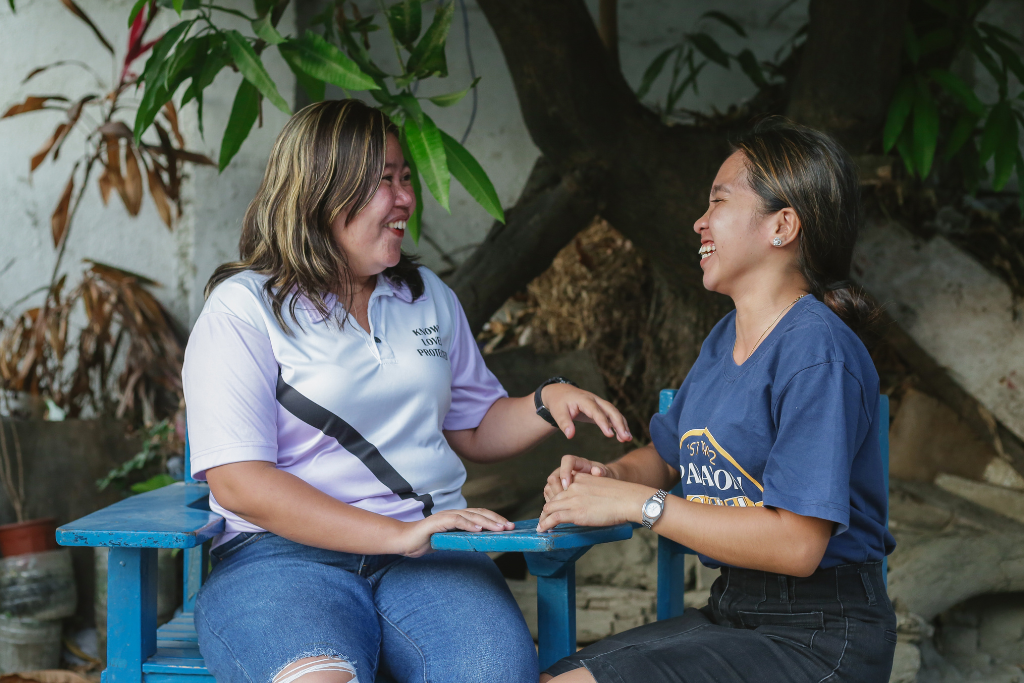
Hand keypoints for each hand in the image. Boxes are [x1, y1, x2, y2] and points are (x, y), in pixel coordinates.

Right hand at [395, 508, 513, 557]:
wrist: (404, 541)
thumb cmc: (425, 541)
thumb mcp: (448, 541)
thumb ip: (462, 540)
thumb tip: (480, 544)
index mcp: (457, 517)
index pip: (480, 515)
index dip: (495, 519)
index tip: (509, 526)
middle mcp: (453, 514)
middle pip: (479, 513)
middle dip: (496, 519)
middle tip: (510, 526)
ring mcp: (445, 516)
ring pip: (470, 515)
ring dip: (487, 521)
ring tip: (499, 528)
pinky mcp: (437, 522)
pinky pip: (455, 521)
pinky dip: (468, 524)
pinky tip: (478, 529)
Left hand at [537, 472, 653, 531]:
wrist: (628, 499)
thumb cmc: (622, 497)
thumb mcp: (602, 488)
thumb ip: (591, 493)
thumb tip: (590, 506)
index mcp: (580, 478)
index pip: (561, 489)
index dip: (555, 500)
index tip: (553, 509)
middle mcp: (574, 487)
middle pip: (553, 499)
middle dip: (547, 511)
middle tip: (544, 520)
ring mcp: (573, 499)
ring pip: (550, 508)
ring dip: (543, 519)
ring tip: (541, 527)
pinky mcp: (575, 512)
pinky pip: (554, 518)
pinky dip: (545, 524)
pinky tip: (542, 529)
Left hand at [541, 384, 631, 441]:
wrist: (560, 393)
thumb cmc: (559, 403)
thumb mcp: (557, 412)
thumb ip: (564, 423)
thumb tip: (570, 436)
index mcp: (584, 400)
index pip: (596, 411)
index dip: (603, 423)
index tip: (610, 435)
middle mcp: (595, 400)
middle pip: (611, 410)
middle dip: (619, 423)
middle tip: (626, 437)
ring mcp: (599, 403)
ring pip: (614, 412)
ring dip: (622, 425)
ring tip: (628, 438)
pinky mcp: (601, 408)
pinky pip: (613, 416)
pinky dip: (619, 425)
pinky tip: (622, 436)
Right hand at [543, 454, 616, 501]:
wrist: (604, 486)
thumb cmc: (604, 478)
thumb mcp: (606, 474)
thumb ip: (601, 472)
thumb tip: (597, 471)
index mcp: (577, 462)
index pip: (567, 461)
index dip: (565, 472)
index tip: (568, 485)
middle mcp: (566, 470)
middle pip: (553, 477)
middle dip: (558, 491)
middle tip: (565, 501)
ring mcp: (560, 482)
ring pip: (549, 488)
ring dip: (554, 499)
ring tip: (564, 508)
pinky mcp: (558, 492)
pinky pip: (550, 497)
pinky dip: (554, 504)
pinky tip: (562, 511)